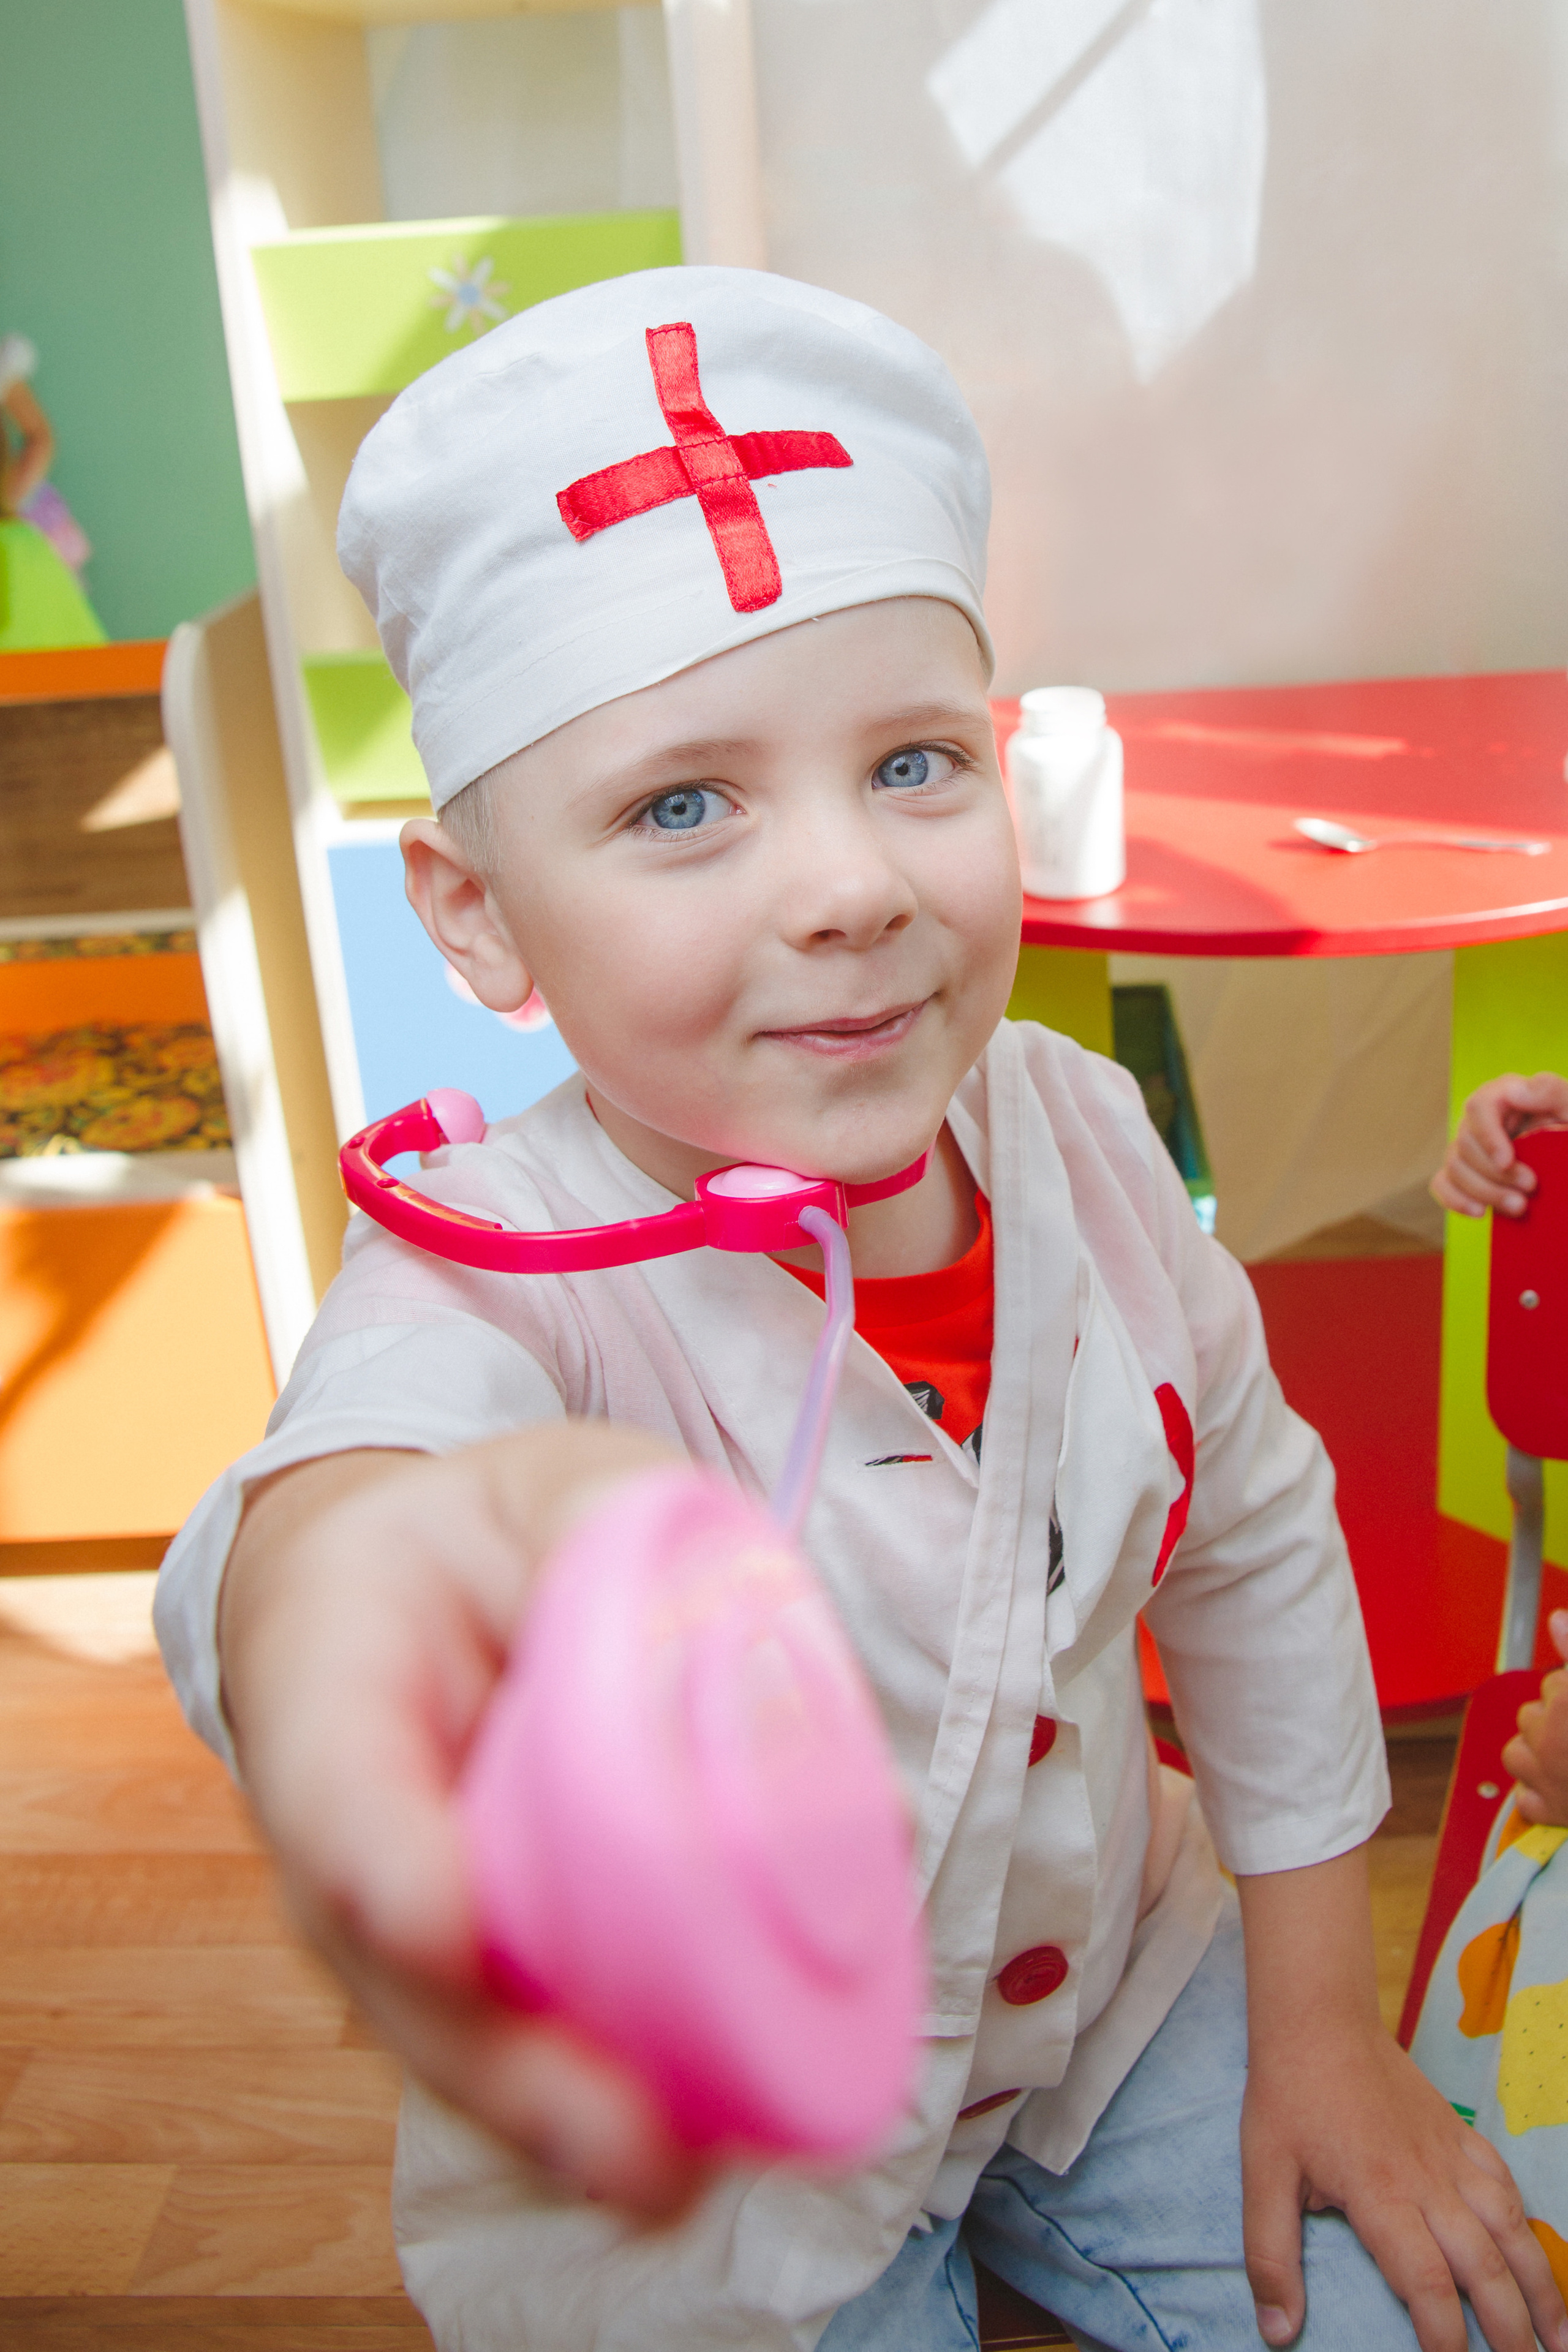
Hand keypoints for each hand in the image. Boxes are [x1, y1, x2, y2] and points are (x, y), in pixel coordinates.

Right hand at [219, 1423, 709, 2218]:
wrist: (409, 1601)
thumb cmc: (484, 1539)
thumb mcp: (549, 1479)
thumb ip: (612, 1518)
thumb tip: (737, 1607)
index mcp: (329, 1684)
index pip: (338, 1790)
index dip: (390, 1868)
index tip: (448, 1930)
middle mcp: (353, 1841)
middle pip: (406, 1981)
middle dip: (515, 2073)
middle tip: (626, 2144)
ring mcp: (416, 1927)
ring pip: (472, 2050)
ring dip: (574, 2127)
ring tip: (680, 2179)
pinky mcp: (500, 1967)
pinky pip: (539, 2047)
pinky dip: (624, 2100)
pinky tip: (719, 2135)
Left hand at [1238, 1848, 1567, 2350]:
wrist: (1318, 2019)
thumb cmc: (1287, 2097)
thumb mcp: (1262, 2174)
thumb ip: (1270, 2256)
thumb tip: (1278, 2332)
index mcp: (1380, 2197)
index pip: (1427, 2284)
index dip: (1444, 2338)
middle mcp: (1428, 2182)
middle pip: (1483, 2267)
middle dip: (1510, 2329)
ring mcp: (1450, 2155)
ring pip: (1510, 2228)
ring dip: (1539, 2285)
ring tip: (1559, 2338)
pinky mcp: (1458, 2133)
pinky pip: (1505, 2184)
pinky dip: (1526, 2224)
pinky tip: (1532, 2253)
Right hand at [1431, 1072, 1567, 1218]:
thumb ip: (1550, 1091)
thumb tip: (1513, 1092)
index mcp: (1503, 1095)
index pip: (1478, 1108)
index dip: (1487, 1136)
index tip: (1506, 1161)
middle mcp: (1479, 1119)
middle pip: (1465, 1144)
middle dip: (1495, 1173)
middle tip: (1530, 1189)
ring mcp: (1468, 1146)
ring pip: (1454, 1168)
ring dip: (1483, 1192)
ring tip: (1519, 1207)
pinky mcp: (1464, 1172)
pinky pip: (1442, 1184)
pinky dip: (1455, 1200)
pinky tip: (1480, 1213)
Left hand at [1501, 1608, 1567, 1827]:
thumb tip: (1557, 1620)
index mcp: (1567, 1701)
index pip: (1554, 1684)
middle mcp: (1551, 1736)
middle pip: (1533, 1714)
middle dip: (1557, 1721)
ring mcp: (1546, 1777)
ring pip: (1517, 1750)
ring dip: (1538, 1753)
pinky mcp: (1549, 1811)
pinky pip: (1526, 1796)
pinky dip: (1541, 1793)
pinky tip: (1565, 1788)